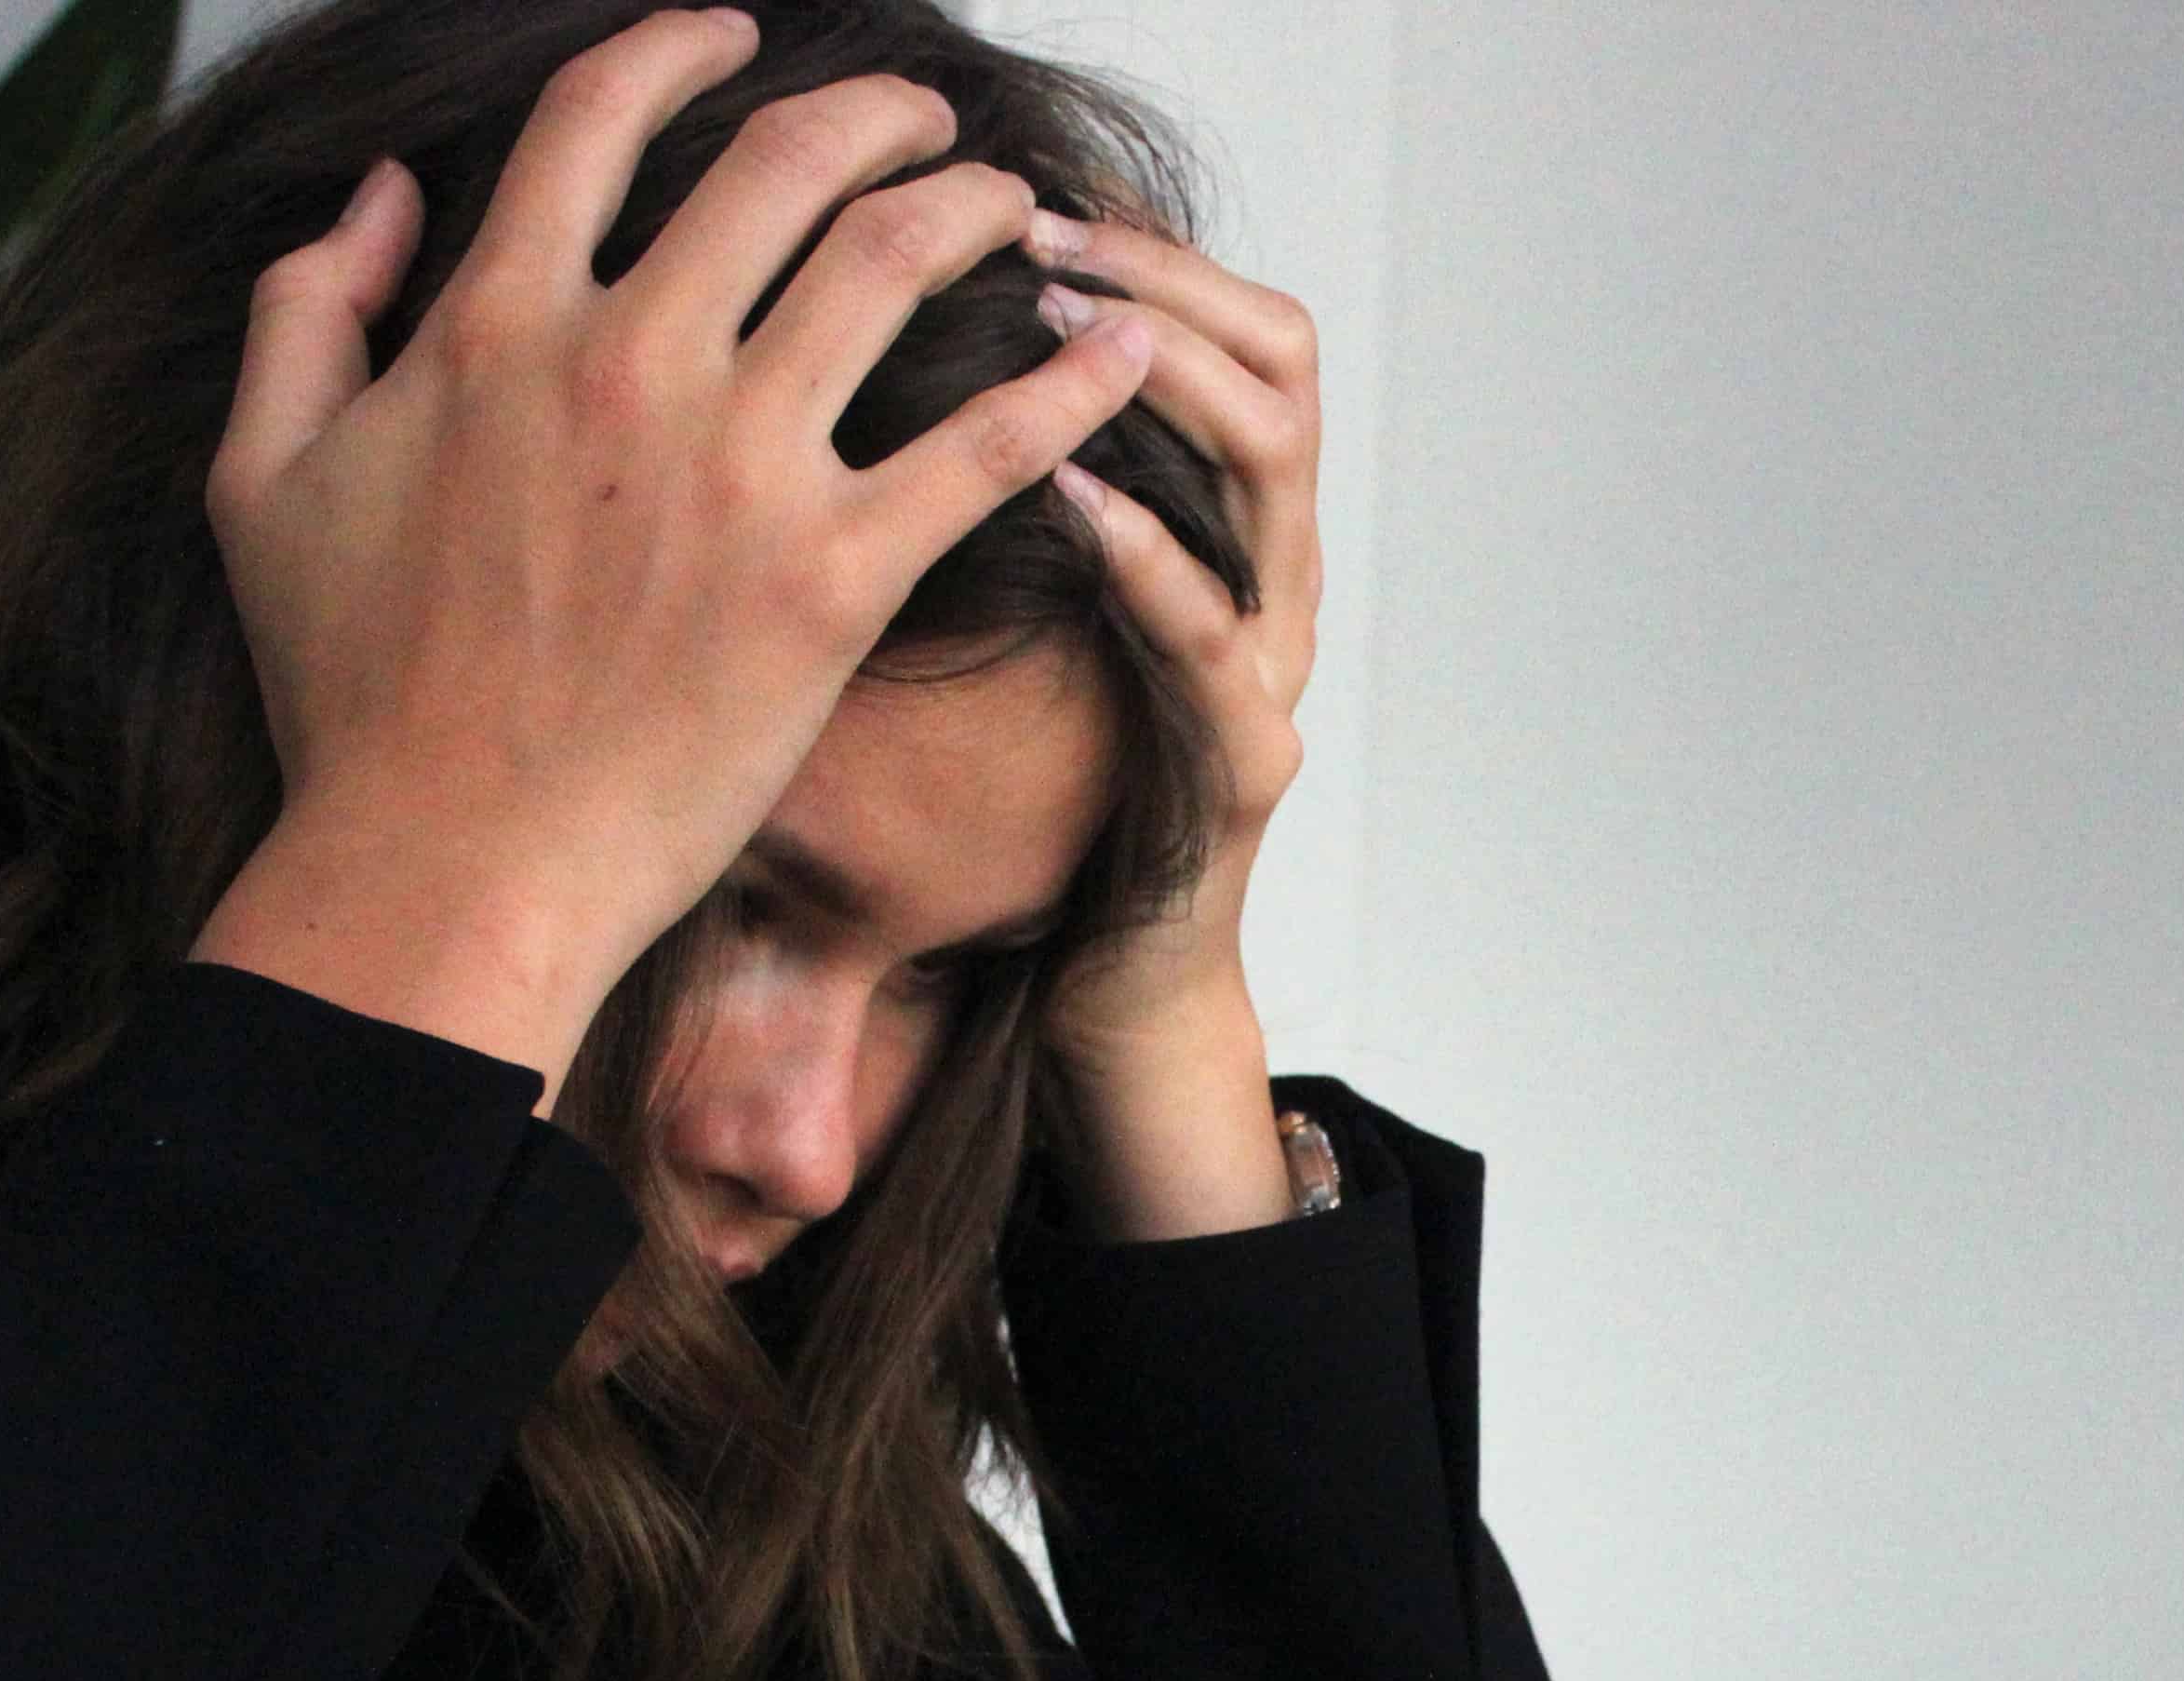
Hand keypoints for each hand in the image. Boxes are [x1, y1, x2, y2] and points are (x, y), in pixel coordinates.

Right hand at [188, 10, 1157, 1102]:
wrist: (447, 866)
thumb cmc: (354, 698)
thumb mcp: (263, 478)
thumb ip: (309, 309)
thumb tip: (381, 196)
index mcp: (496, 323)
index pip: (602, 116)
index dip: (679, 50)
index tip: (735, 40)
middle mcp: (629, 361)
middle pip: (782, 161)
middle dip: (873, 114)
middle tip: (921, 120)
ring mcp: (739, 467)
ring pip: (894, 262)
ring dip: (973, 207)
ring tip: (1015, 206)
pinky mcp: (833, 580)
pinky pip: (985, 447)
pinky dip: (1071, 384)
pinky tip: (1124, 346)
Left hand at [1025, 211, 1323, 1239]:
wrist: (1101, 982)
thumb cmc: (1050, 792)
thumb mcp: (1029, 607)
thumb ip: (1012, 490)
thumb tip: (903, 345)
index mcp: (1228, 528)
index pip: (1243, 330)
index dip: (1157, 249)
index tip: (1044, 195)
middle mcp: (1273, 577)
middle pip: (1280, 364)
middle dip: (1162, 282)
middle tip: (1042, 238)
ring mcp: (1273, 666)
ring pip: (1274, 469)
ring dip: (1162, 379)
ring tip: (1052, 329)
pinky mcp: (1244, 764)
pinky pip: (1213, 637)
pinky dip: (1147, 555)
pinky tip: (1073, 495)